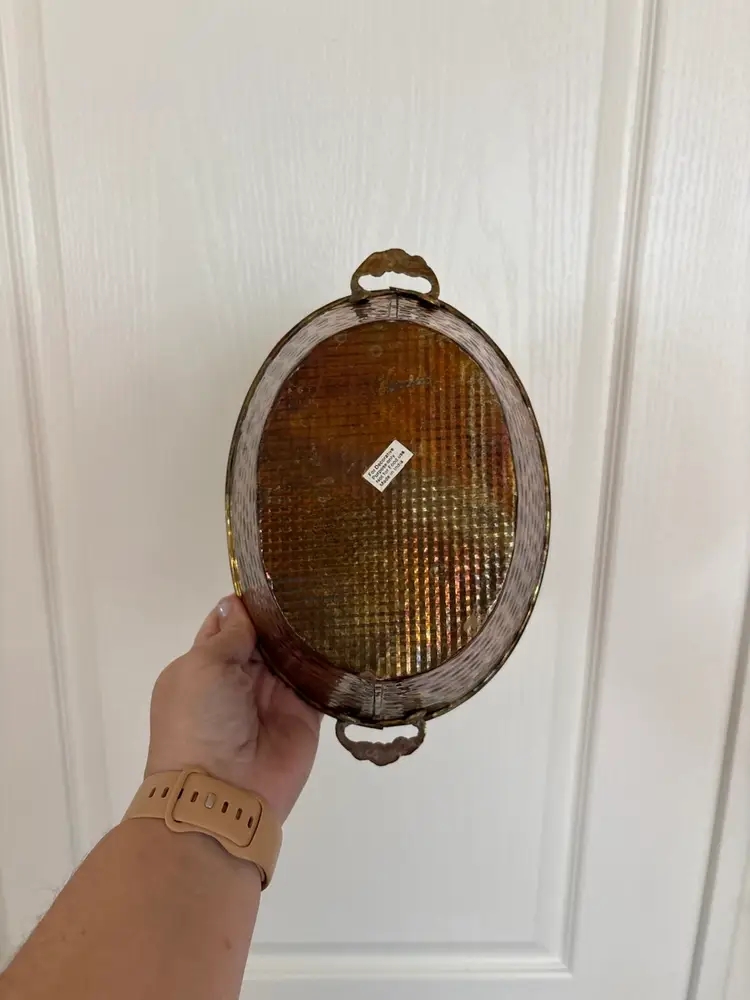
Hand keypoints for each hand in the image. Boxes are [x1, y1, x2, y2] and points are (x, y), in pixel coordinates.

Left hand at [146, 595, 320, 821]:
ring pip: (294, 655)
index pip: (228, 624)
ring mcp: (273, 697)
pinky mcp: (304, 715)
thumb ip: (229, 634)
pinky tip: (348, 634)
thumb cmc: (199, 723)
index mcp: (204, 665)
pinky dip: (331, 663)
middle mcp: (239, 679)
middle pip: (265, 636)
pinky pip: (320, 682)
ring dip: (309, 634)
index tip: (274, 574)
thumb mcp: (202, 667)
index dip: (247, 603)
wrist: (222, 793)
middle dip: (284, 613)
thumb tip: (238, 603)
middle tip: (314, 578)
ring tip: (336, 596)